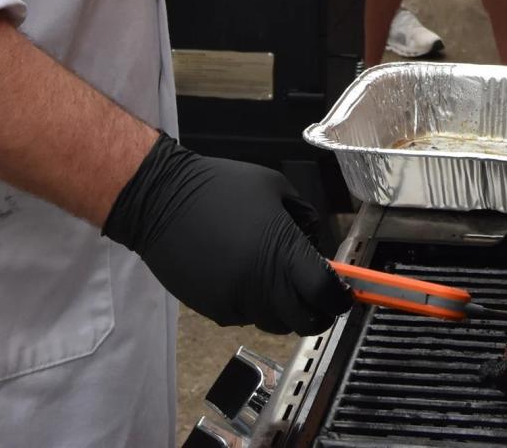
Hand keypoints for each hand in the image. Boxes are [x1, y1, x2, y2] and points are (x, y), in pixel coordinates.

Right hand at [102, 134, 351, 333]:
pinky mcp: (214, 310)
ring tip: (277, 278)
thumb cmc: (219, 186)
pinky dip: (254, 304)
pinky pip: (246, 316)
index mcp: (282, 250)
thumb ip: (303, 216)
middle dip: (318, 311)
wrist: (162, 200)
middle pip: (304, 321)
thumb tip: (315, 244)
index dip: (339, 298)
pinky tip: (243, 275)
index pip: (323, 293)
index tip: (344, 294)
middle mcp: (261, 284)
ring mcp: (236, 301)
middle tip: (319, 296)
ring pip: (274, 321)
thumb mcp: (274, 185)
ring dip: (285, 308)